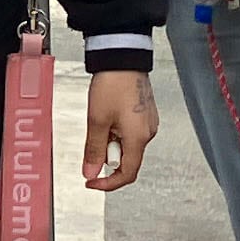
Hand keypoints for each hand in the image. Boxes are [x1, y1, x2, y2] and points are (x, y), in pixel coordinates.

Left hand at [80, 69, 156, 190]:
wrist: (123, 57)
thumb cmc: (113, 84)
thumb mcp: (97, 120)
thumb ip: (94, 150)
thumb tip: (91, 172)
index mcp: (139, 138)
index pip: (127, 174)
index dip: (108, 183)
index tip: (92, 181)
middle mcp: (148, 132)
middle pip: (127, 159)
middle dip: (107, 153)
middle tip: (95, 134)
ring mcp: (148, 122)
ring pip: (128, 144)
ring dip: (111, 140)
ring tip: (101, 117)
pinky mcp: (145, 113)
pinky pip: (131, 132)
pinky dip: (117, 130)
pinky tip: (109, 113)